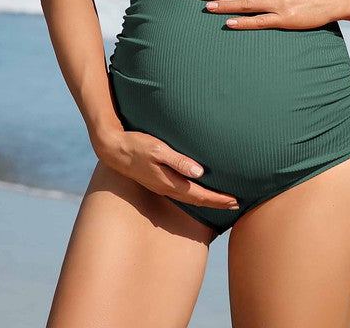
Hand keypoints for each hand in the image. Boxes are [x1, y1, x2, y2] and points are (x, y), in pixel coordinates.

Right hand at [91, 123, 239, 209]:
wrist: (113, 148)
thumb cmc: (137, 145)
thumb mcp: (158, 149)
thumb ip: (178, 160)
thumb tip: (200, 172)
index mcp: (170, 182)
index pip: (200, 195)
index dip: (218, 199)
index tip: (235, 201)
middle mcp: (167, 188)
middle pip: (197, 201)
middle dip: (217, 203)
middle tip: (236, 204)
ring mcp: (162, 186)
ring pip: (190, 198)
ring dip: (207, 200)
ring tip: (222, 200)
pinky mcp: (158, 181)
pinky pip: (182, 192)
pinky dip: (195, 194)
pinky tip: (198, 189)